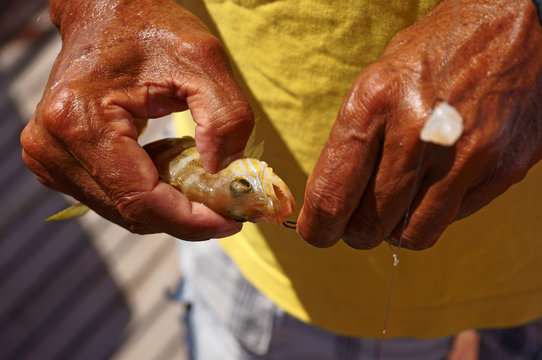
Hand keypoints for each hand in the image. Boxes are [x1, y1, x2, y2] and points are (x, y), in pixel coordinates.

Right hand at [20, 0, 252, 239]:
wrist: (105, 11)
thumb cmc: (150, 28)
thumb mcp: (204, 60)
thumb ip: (224, 119)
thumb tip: (221, 174)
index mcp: (80, 120)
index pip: (141, 198)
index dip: (192, 220)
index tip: (233, 220)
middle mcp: (52, 147)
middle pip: (132, 212)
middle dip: (187, 217)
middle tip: (228, 205)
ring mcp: (49, 158)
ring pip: (125, 209)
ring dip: (171, 204)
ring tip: (199, 172)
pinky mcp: (58, 161)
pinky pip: (115, 196)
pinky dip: (152, 191)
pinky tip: (168, 162)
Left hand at [297, 0, 541, 249]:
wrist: (510, 27)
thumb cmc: (432, 55)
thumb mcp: (376, 82)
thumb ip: (351, 141)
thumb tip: (329, 201)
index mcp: (374, 103)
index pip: (331, 194)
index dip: (317, 227)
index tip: (317, 233)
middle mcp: (418, 132)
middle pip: (369, 225)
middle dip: (356, 232)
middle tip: (358, 221)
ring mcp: (466, 154)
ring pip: (412, 235)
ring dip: (396, 230)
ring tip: (397, 205)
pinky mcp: (503, 169)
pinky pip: (453, 219)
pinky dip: (436, 211)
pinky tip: (437, 182)